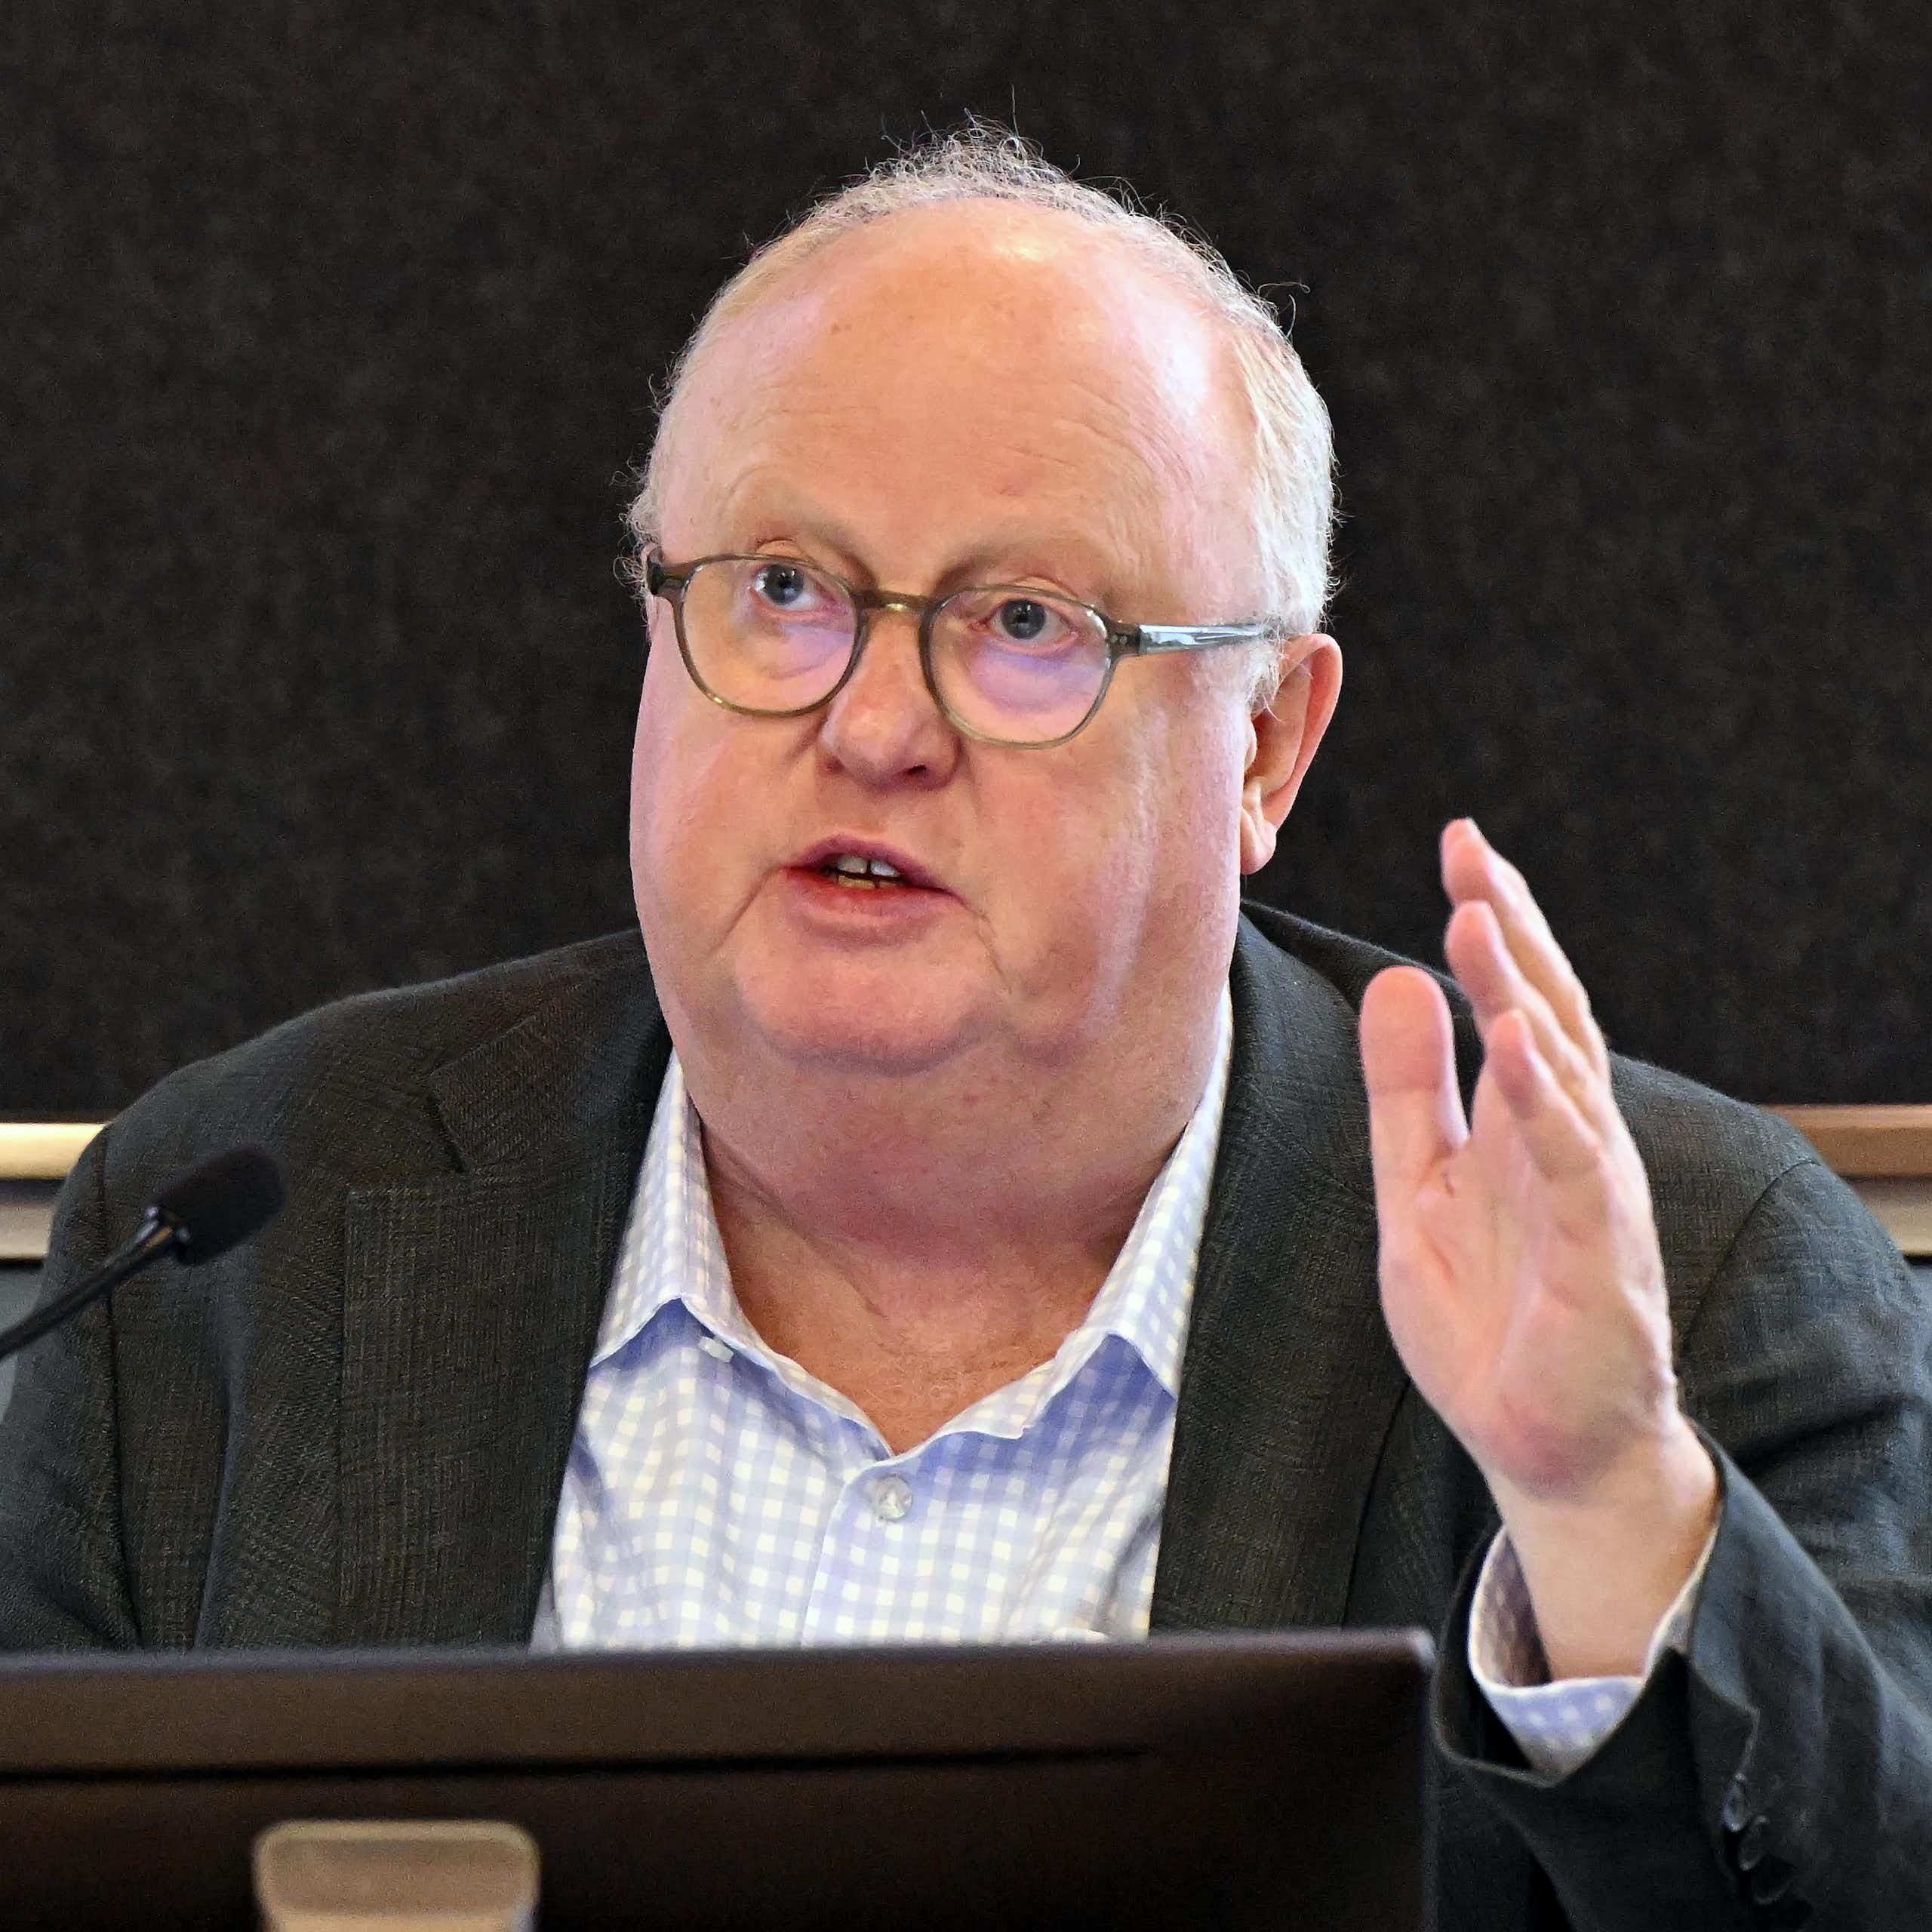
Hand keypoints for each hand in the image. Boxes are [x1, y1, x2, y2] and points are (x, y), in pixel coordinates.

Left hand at [1360, 819, 1716, 1677]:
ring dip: (1520, 992)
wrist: (1538, 1446)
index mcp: (1523, 1121)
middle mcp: (1568, 1140)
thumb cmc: (1487, 1319)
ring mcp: (1592, 1193)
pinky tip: (1516, 1042)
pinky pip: (1576, 1163)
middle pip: (1550, 1011)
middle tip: (1469, 849)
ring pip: (1565, 1072)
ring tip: (1475, 916)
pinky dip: (1547, 1099)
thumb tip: (1395, 979)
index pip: (1516, 999)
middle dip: (1508, 928)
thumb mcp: (1416, 1186)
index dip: (1490, 923)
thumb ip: (1408, 1090)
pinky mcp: (1601, 1254)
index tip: (1460, 846)